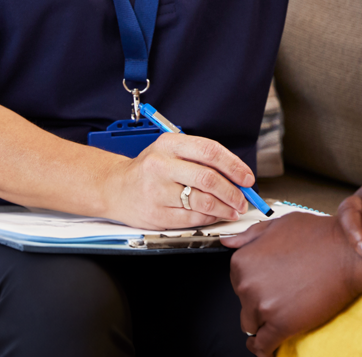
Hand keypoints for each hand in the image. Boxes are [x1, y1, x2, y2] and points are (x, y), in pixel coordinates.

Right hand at [101, 132, 254, 229]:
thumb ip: (199, 159)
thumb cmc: (149, 169)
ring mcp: (158, 191)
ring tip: (233, 210)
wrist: (114, 188)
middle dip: (232, 191)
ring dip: (224, 208)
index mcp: (169, 144)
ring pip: (202, 201)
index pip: (210, 151)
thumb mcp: (170, 151)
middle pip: (208, 178)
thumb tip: (235, 174)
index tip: (247, 177)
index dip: (234, 165)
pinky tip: (215, 216)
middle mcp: (162, 165)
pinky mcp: (156, 213)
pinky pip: (191, 218)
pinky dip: (209, 218)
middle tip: (243, 199)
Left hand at [226, 214, 361, 355]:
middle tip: (281, 297)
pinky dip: (264, 350)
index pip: (238, 282)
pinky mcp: (281, 325)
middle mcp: (247, 283)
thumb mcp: (280, 224)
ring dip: (263, 324)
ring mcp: (263, 305)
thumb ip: (251, 236)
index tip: (267, 287)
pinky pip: (263, 346)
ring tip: (277, 320)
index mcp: (243, 260)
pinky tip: (268, 349)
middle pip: (244, 305)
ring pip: (252, 326)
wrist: (349, 253)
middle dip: (260, 303)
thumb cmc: (320, 236)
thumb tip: (228, 244)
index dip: (255, 285)